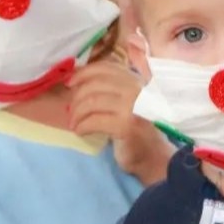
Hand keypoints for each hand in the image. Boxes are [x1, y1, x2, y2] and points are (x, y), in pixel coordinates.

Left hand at [68, 58, 171, 183]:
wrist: (153, 156)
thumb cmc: (136, 130)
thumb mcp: (125, 103)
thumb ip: (110, 89)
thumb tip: (77, 82)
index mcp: (135, 80)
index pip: (106, 67)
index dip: (84, 73)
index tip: (70, 83)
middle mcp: (136, 89)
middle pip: (95, 84)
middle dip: (77, 97)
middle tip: (70, 111)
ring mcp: (133, 106)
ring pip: (92, 101)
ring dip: (77, 113)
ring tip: (74, 124)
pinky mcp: (127, 125)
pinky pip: (94, 121)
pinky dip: (82, 126)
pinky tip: (80, 132)